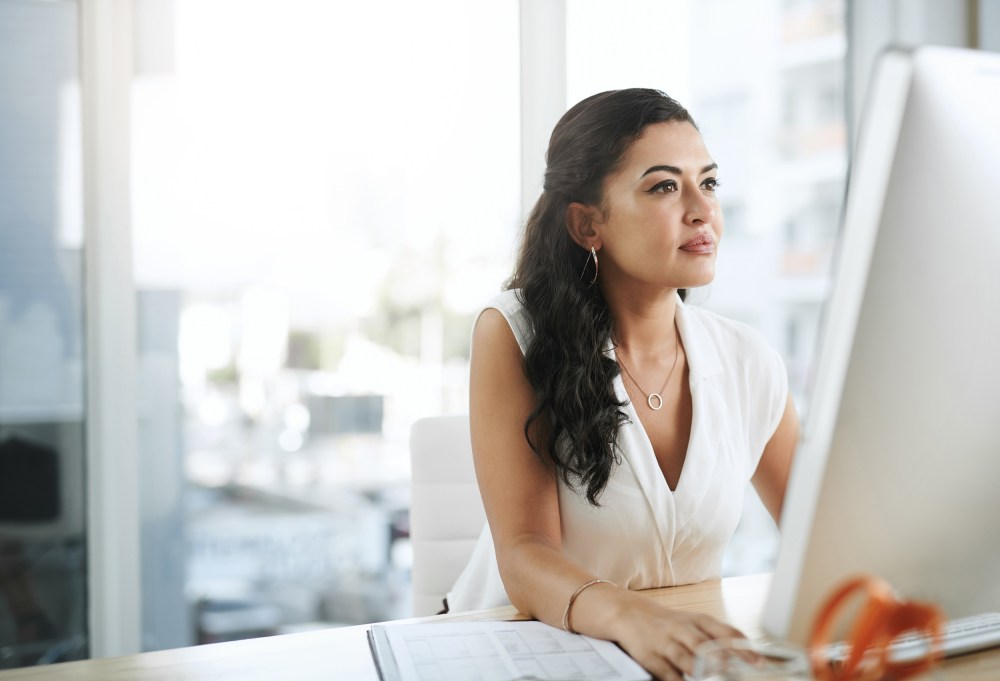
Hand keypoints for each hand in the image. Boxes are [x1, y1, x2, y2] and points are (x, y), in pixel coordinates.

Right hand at [610, 594, 745, 680]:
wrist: (629, 613)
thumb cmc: (669, 622)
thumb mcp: (694, 623)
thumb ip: (717, 638)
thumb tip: (746, 657)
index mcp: (698, 620)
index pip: (724, 632)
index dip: (742, 647)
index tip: (759, 662)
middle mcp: (682, 629)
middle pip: (703, 643)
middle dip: (718, 657)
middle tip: (732, 669)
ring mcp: (665, 642)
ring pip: (683, 656)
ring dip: (697, 668)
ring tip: (709, 675)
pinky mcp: (650, 656)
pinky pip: (665, 671)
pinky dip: (676, 680)